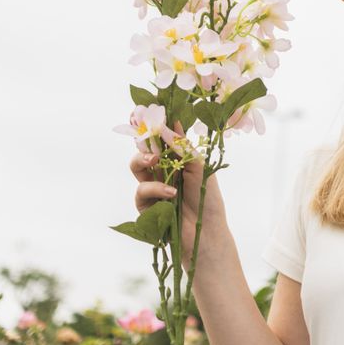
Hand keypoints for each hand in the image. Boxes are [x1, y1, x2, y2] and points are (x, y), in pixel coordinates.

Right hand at [129, 121, 227, 266]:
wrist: (206, 231)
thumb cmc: (207, 198)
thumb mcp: (199, 167)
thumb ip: (183, 147)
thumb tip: (173, 123)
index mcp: (177, 158)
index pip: (162, 138)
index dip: (157, 126)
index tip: (155, 113)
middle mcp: (162, 170)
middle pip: (145, 148)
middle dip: (145, 141)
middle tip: (151, 135)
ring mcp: (152, 187)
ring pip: (136, 166)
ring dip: (143, 160)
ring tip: (155, 161)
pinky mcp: (145, 206)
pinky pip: (141, 190)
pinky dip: (155, 189)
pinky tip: (171, 194)